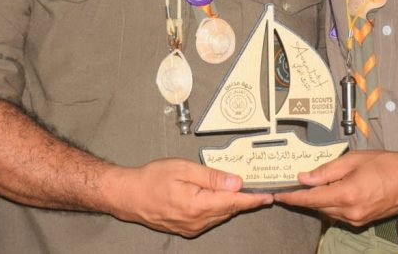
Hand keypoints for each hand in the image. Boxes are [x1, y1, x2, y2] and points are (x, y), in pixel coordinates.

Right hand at [109, 158, 272, 236]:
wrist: (129, 195)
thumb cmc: (153, 178)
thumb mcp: (184, 169)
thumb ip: (212, 177)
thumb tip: (236, 182)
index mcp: (197, 205)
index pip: (233, 203)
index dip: (253, 199)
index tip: (268, 196)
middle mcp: (196, 221)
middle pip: (229, 210)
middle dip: (245, 200)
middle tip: (259, 188)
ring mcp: (191, 228)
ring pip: (220, 215)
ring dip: (231, 204)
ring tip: (243, 191)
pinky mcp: (187, 229)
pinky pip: (209, 219)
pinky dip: (218, 208)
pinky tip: (220, 198)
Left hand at [274, 149, 397, 226]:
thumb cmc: (387, 164)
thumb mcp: (354, 160)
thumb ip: (327, 170)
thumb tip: (304, 177)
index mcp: (346, 195)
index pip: (311, 199)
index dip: (292, 197)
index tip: (278, 194)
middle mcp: (350, 212)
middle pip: (317, 207)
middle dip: (303, 198)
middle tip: (290, 187)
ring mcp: (357, 219)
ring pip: (328, 211)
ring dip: (318, 200)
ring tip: (310, 186)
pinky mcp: (363, 221)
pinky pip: (340, 214)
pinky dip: (332, 204)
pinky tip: (331, 191)